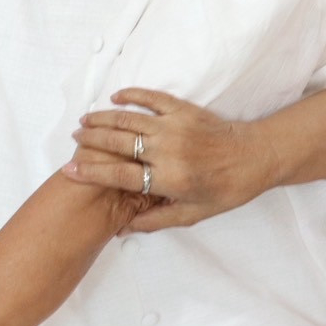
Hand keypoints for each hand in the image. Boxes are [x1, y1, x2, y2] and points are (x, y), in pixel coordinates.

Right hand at [66, 88, 272, 230]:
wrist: (257, 157)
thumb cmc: (226, 189)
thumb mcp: (193, 213)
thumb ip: (156, 220)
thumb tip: (123, 229)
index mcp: (170, 179)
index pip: (119, 174)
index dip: (90, 172)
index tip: (69, 170)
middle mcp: (169, 151)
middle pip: (117, 143)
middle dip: (90, 140)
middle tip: (75, 140)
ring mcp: (175, 126)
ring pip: (127, 119)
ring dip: (102, 118)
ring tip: (85, 121)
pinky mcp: (184, 109)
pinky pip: (150, 97)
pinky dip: (130, 95)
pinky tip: (116, 98)